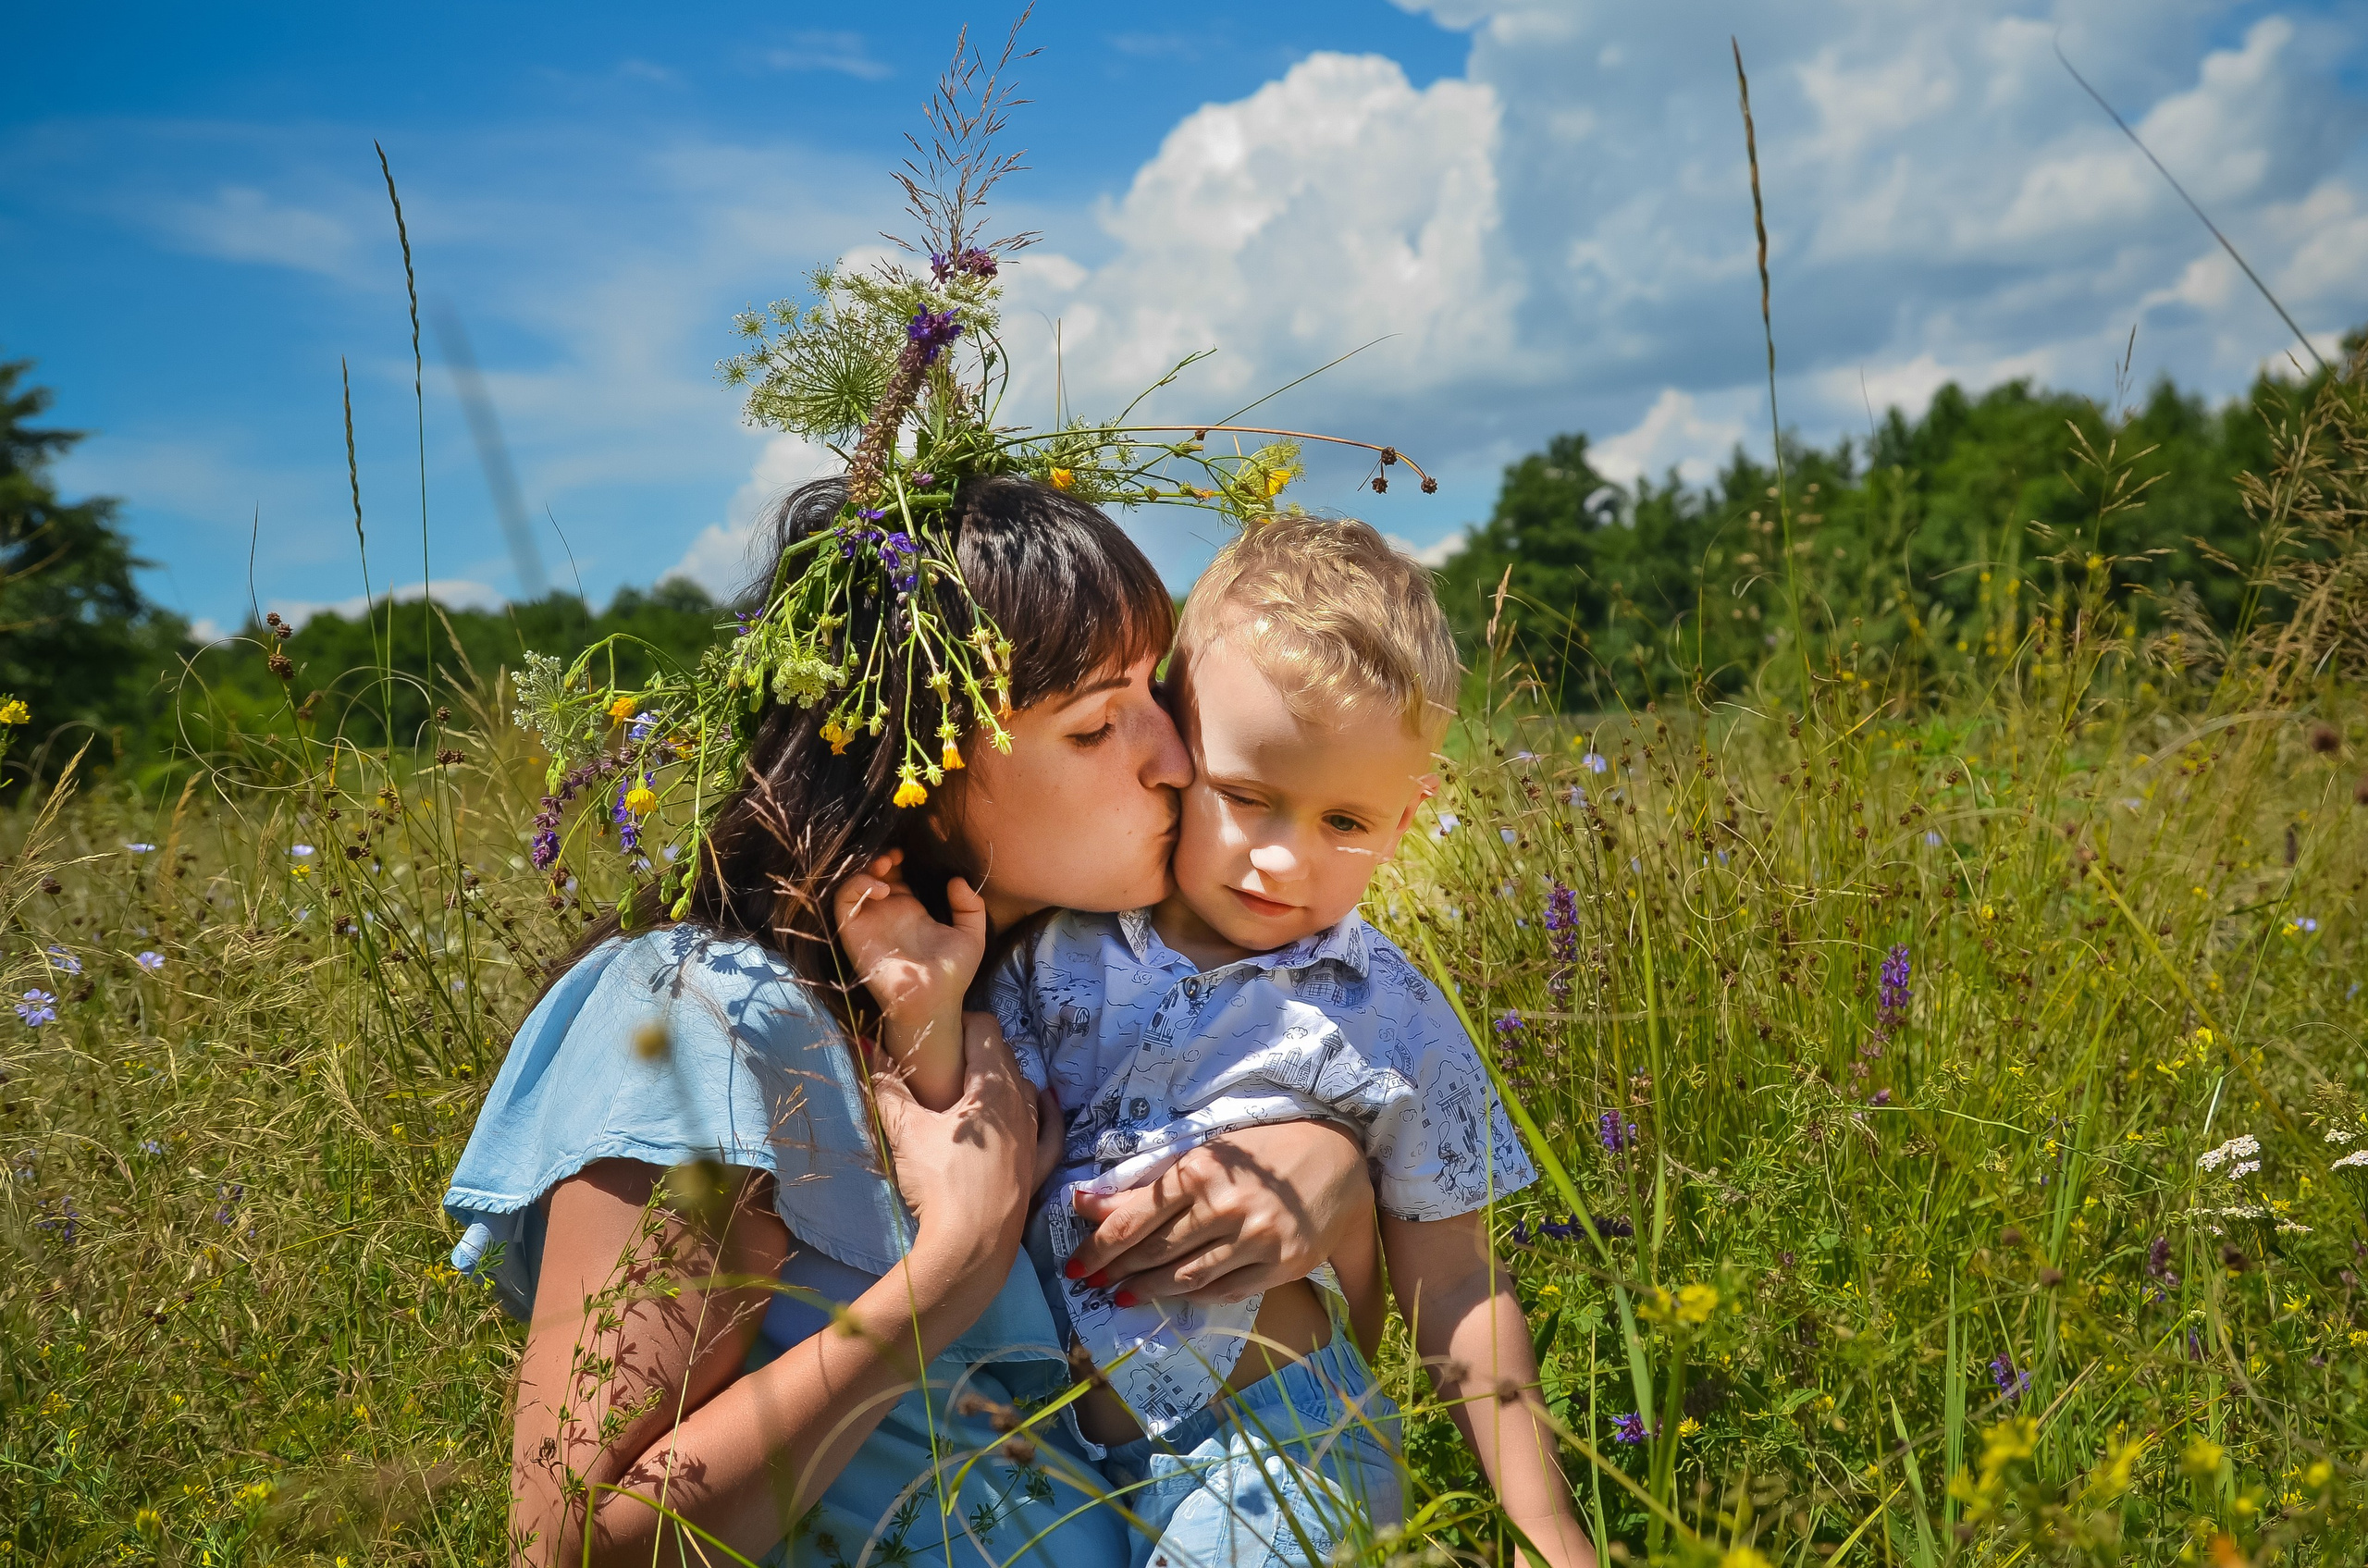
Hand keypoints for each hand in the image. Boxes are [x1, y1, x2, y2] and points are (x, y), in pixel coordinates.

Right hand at [832, 849, 984, 1029]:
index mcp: (910, 911)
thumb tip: (957, 880)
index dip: (900, 859)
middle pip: (873, 874)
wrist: (933, 1001)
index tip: (911, 852)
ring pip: (854, 883)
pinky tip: (881, 888)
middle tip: (896, 855)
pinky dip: (857, 886)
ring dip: (865, 868)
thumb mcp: (972, 935)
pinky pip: (844, 902)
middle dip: (881, 857)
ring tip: (886, 865)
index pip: (897, 875)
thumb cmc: (952, 974)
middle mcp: (886, 913)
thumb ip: (971, 906)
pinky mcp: (854, 933)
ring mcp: (869, 922)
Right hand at [866, 1023, 1034, 1280]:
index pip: (985, 1029)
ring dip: (1003, 1080)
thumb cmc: (939, 1183)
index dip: (960, 1022)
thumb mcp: (906, 1131)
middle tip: (944, 1062)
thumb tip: (866, 1044)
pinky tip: (1041, 1104)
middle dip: (977, 1051)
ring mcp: (1035, 1137)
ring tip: (973, 1089)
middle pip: (1005, 1057)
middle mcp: (1022, 1104)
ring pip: (1025, 1090)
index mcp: (993, 1085)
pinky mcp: (1038, 1169)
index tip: (936, 1034)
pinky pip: (1049, 1129)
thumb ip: (888, 1086)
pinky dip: (1043, 1113)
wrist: (970, 1248)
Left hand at [1067, 1119, 1370, 1303]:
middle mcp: (1225, 1207)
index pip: (1134, 1220)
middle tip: (1090, 1284)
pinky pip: (1226, 1289)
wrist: (1339, 1156)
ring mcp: (1255, 1239)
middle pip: (1155, 1252)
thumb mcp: (1205, 1154)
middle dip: (1117, 1271)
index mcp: (1200, 1171)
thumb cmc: (1266, 1149)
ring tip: (1123, 1296)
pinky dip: (1194, 1297)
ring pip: (1186, 1277)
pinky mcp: (1282, 1264)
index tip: (1075, 1265)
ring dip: (1149, 1290)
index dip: (1099, 1247)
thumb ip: (1147, 1184)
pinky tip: (1173, 1298)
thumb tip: (1084, 1202)